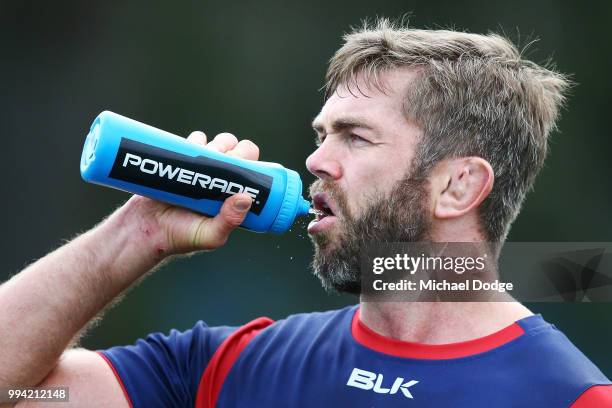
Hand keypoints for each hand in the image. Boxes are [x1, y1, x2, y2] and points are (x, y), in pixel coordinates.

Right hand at [118, 131, 259, 254]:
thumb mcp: (210, 236)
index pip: (253, 173)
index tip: (238, 169)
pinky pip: (197, 140)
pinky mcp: (185, 158)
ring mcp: (204, 168)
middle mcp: (222, 180)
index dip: (250, 166)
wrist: (145, 226)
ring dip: (216, 145)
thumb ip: (229, 221)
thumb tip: (245, 198)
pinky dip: (197, 140)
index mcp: (233, 196)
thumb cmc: (180, 236)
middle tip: (219, 162)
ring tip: (201, 161)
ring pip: (221, 143)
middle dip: (233, 151)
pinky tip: (190, 153)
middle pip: (239, 152)